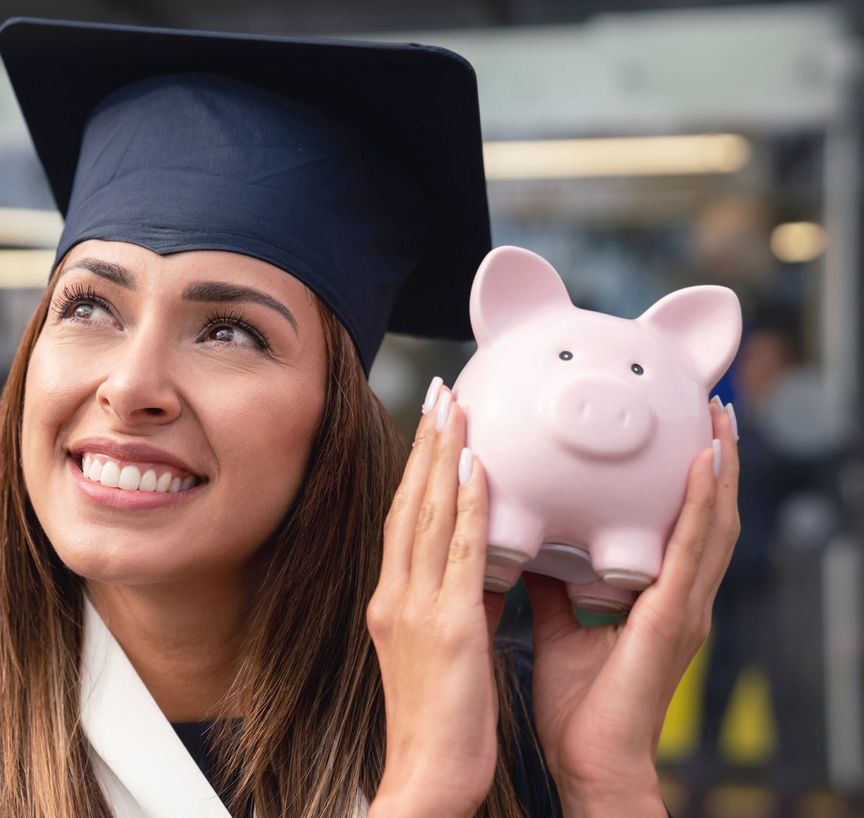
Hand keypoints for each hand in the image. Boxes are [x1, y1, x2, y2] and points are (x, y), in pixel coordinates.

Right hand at [366, 383, 506, 817]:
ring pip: (426, 515)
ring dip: (441, 455)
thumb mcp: (440, 655)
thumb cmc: (437, 726)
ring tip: (454, 406)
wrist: (424, 779)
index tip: (431, 426)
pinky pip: (458, 553)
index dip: (415, 469)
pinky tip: (476, 466)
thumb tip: (477, 575)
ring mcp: (417, 608)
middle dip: (424, 443)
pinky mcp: (448, 626)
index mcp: (393, 602)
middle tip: (440, 391)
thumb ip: (454, 608)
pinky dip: (463, 505)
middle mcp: (396, 595)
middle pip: (407, 503)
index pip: (402, 521)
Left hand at [526, 399, 740, 813]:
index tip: (685, 430)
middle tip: (712, 403)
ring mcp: (684, 609)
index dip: (690, 480)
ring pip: (713, 523)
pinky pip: (692, 552)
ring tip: (719, 415)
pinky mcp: (673, 620)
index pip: (682, 525)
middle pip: (709, 514)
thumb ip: (550, 585)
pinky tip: (703, 464)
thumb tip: (528, 546)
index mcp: (658, 599)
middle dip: (716, 458)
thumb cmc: (581, 708)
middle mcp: (681, 598)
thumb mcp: (559, 628)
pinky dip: (702, 504)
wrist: (592, 764)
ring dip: (720, 466)